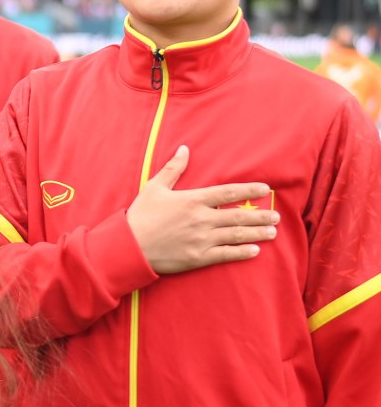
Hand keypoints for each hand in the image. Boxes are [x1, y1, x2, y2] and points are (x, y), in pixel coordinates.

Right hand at [127, 145, 279, 273]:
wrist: (129, 246)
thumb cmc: (140, 215)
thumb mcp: (154, 188)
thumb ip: (172, 169)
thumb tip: (184, 149)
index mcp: (192, 200)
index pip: (227, 193)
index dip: (248, 190)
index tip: (265, 189)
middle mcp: (201, 219)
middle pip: (238, 216)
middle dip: (260, 216)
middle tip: (276, 216)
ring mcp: (201, 240)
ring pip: (236, 235)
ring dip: (257, 233)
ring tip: (272, 232)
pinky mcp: (198, 257)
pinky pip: (225, 255)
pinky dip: (242, 252)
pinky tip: (255, 250)